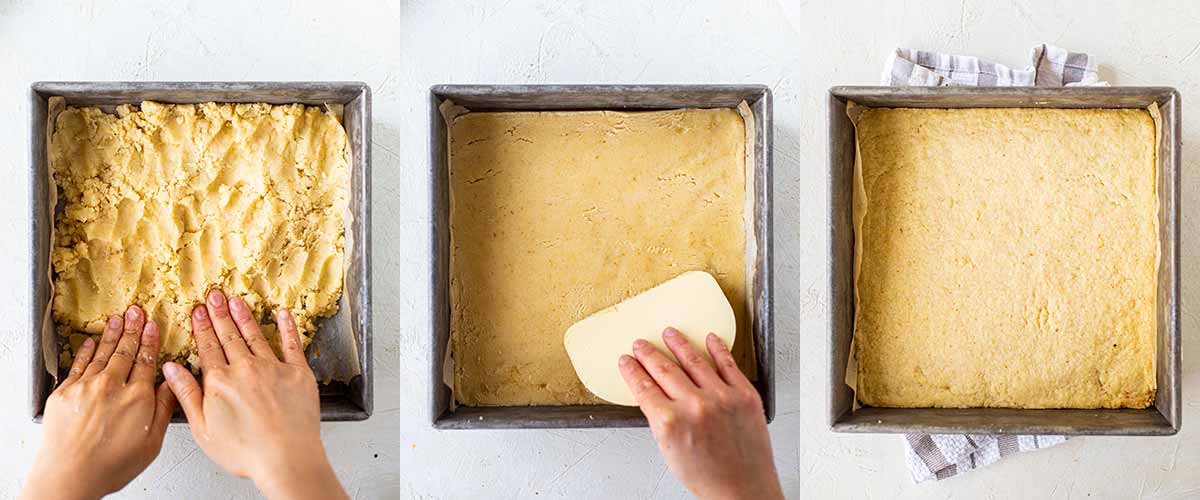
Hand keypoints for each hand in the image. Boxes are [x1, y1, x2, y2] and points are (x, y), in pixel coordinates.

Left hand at [22, 306, 175, 499]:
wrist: (70, 476)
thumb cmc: (111, 466)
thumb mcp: (152, 443)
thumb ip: (163, 409)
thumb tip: (172, 384)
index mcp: (138, 398)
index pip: (147, 361)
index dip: (151, 341)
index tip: (154, 326)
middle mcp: (113, 387)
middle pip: (126, 352)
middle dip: (133, 329)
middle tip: (137, 312)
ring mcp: (87, 387)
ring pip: (103, 354)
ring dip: (113, 334)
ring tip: (119, 319)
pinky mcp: (65, 393)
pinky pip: (79, 365)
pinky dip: (86, 351)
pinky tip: (92, 341)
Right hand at [162, 289, 346, 499]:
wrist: (286, 457)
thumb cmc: (245, 452)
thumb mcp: (203, 429)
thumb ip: (187, 395)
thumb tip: (171, 369)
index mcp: (220, 382)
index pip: (207, 347)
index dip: (201, 328)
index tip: (197, 312)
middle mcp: (246, 369)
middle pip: (229, 336)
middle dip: (219, 314)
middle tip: (214, 296)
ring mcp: (273, 368)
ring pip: (255, 335)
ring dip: (244, 317)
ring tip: (236, 301)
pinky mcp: (298, 373)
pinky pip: (292, 344)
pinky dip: (287, 327)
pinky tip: (283, 314)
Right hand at [620, 328, 782, 499]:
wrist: (743, 489)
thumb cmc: (707, 477)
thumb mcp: (669, 450)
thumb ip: (660, 418)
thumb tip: (652, 392)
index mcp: (670, 422)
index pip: (643, 386)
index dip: (632, 370)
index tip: (627, 361)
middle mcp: (695, 406)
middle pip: (664, 369)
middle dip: (649, 354)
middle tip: (642, 345)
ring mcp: (722, 397)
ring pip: (694, 360)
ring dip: (678, 344)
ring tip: (670, 333)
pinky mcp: (745, 395)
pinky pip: (728, 364)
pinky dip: (718, 348)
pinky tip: (710, 339)